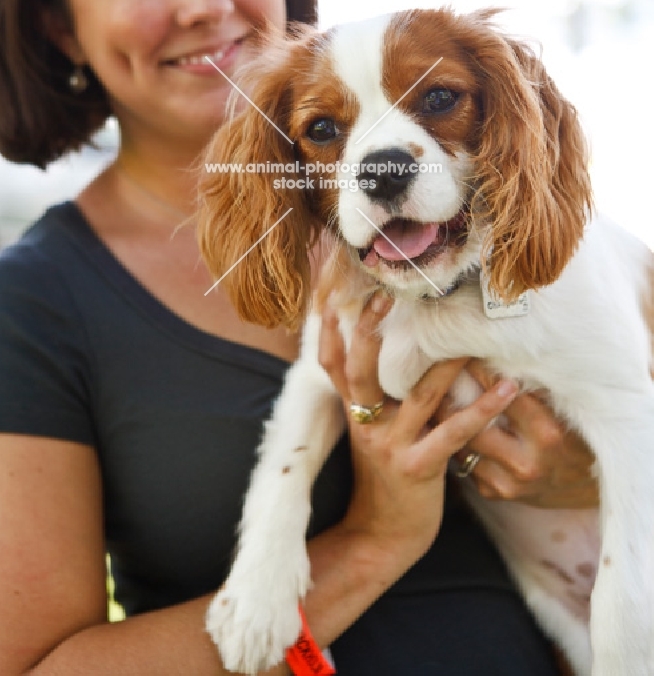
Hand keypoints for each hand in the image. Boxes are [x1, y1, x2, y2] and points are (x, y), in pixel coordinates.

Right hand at [319, 294, 519, 567]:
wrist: (382, 538)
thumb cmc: (385, 480)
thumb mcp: (371, 436)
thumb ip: (377, 399)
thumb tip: (393, 357)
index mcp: (354, 414)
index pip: (332, 365)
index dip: (328, 332)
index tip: (330, 296)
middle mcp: (366, 425)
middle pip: (360, 370)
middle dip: (368, 330)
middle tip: (384, 295)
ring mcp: (390, 446)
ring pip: (420, 395)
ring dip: (448, 363)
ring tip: (472, 337)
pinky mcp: (417, 468)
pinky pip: (454, 432)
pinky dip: (482, 408)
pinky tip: (506, 389)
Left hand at [441, 360, 598, 508]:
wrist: (587, 484)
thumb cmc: (575, 433)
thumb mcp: (563, 408)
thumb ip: (535, 386)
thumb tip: (500, 352)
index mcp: (547, 435)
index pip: (504, 395)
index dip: (482, 371)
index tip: (467, 353)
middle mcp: (528, 463)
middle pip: (473, 425)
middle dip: (453, 399)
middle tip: (436, 376)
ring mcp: (511, 483)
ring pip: (463, 445)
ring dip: (448, 422)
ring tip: (436, 398)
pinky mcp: (497, 493)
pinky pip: (466, 463)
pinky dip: (458, 443)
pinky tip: (450, 427)